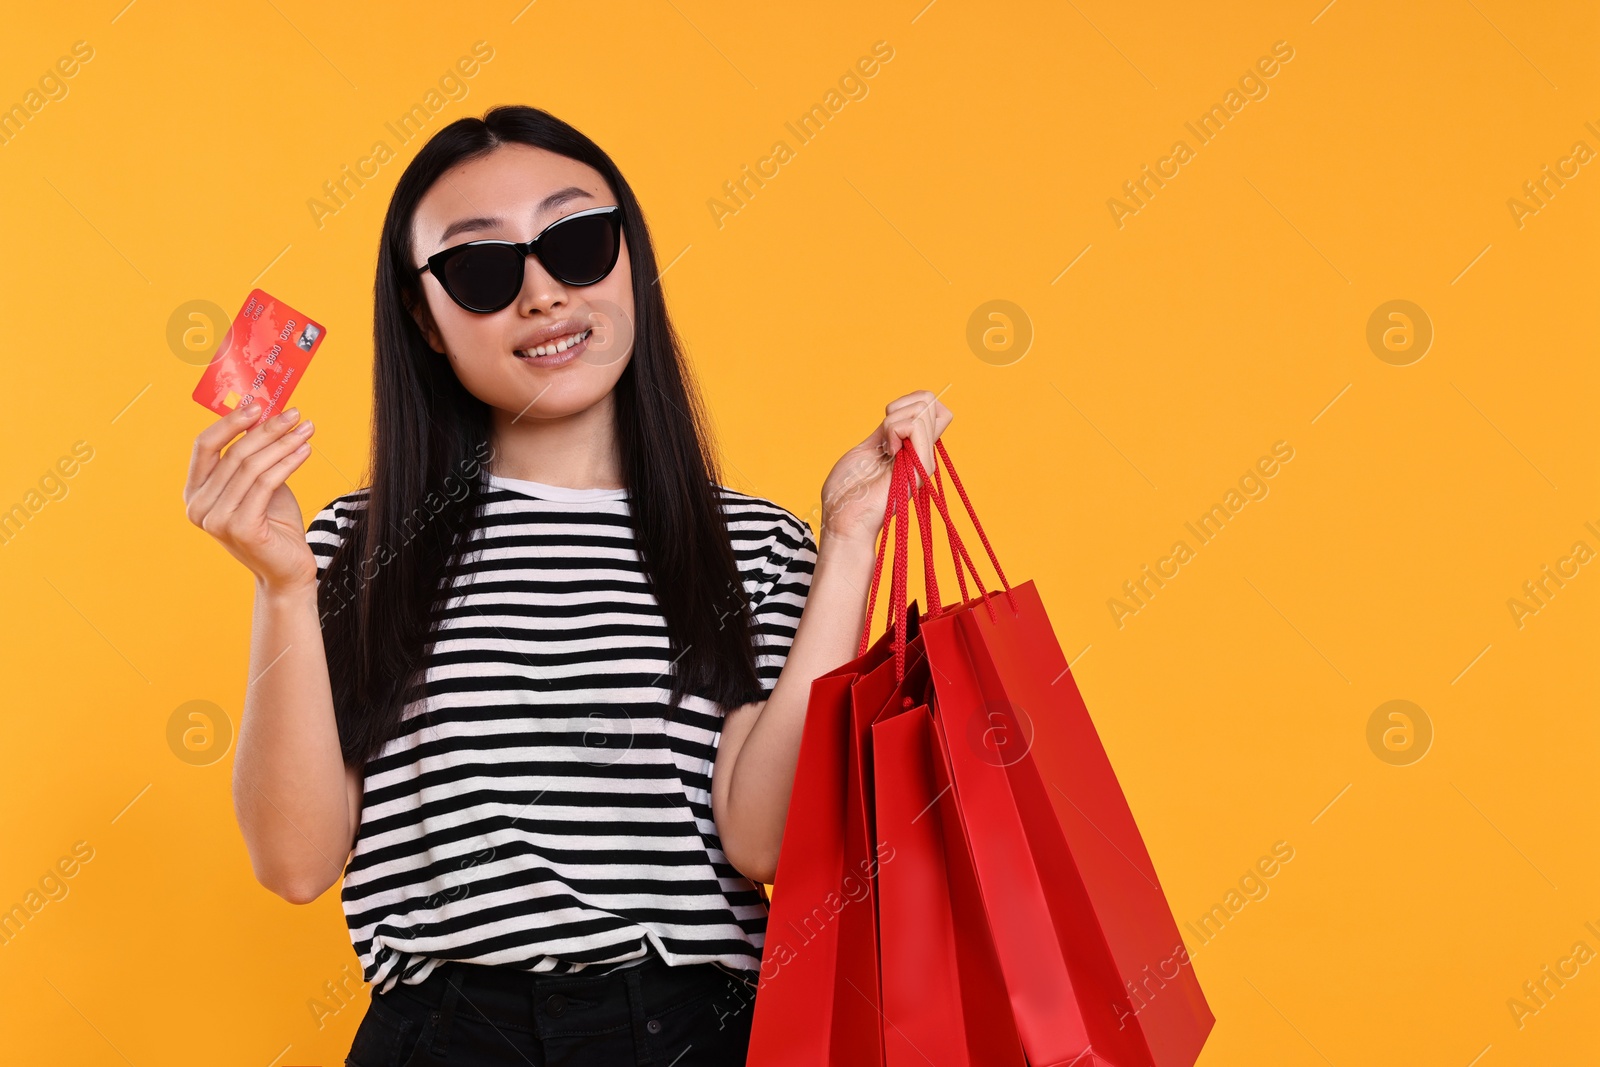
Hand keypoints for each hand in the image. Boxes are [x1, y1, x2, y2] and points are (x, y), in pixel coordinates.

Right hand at [184, 404, 318, 591]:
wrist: (287, 570)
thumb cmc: (273, 525)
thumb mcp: (259, 484)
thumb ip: (254, 456)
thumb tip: (264, 414)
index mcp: (194, 492)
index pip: (204, 445)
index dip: (230, 422)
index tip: (259, 404)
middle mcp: (197, 506)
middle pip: (234, 454)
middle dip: (268, 429)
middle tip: (294, 414)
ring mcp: (216, 520)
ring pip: (252, 467)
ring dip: (283, 443)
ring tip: (306, 429)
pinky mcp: (239, 528)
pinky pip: (267, 483)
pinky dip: (288, 462)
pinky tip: (306, 450)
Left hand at [819, 390, 951, 547]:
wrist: (842, 519)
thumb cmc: (847, 491)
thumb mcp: (867, 448)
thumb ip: (887, 431)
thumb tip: (899, 411)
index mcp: (912, 448)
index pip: (932, 407)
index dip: (910, 401)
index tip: (885, 420)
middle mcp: (922, 453)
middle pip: (930, 401)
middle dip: (899, 407)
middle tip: (883, 436)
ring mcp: (924, 460)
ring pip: (924, 408)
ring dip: (892, 421)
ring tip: (884, 448)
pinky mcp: (921, 468)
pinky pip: (915, 425)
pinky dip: (893, 429)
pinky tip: (887, 452)